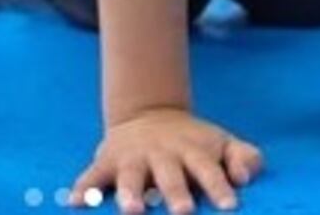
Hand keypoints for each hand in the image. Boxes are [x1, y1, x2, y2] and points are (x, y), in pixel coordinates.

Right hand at [70, 107, 263, 212]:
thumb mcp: (221, 143)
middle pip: (170, 175)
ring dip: (130, 194)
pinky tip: (75, 202)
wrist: (149, 114)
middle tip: (184, 213)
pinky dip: (83, 188)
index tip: (229, 205)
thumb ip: (244, 157)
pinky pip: (92, 176)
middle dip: (176, 194)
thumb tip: (244, 177)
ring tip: (133, 211)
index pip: (209, 170)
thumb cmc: (193, 144)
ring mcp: (133, 158)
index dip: (219, 186)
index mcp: (193, 152)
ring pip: (130, 177)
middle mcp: (162, 155)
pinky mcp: (107, 161)